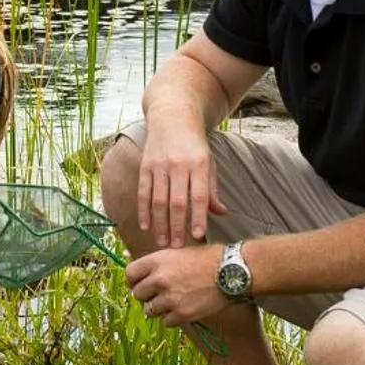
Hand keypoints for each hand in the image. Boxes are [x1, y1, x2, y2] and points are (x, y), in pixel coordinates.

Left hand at [125, 243, 228, 329]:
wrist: (231, 271)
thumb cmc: (208, 259)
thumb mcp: (178, 253)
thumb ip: (159, 264)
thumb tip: (142, 275)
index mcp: (157, 260)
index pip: (129, 273)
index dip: (134, 280)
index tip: (140, 283)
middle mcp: (160, 279)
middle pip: (137, 294)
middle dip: (146, 295)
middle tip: (158, 294)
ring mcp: (170, 298)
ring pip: (149, 310)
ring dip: (158, 308)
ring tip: (173, 301)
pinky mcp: (182, 314)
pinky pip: (166, 322)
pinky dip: (172, 318)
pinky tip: (183, 308)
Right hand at [138, 120, 227, 248]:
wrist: (172, 118)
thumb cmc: (194, 145)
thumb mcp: (209, 162)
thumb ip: (212, 189)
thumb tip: (221, 213)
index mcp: (199, 164)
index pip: (199, 196)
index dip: (198, 216)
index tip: (198, 235)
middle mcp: (178, 164)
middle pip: (176, 202)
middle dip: (177, 226)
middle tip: (176, 247)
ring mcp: (159, 165)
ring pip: (158, 200)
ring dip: (160, 224)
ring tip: (162, 242)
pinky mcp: (145, 165)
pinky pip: (144, 192)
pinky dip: (144, 211)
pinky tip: (146, 226)